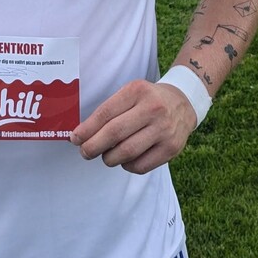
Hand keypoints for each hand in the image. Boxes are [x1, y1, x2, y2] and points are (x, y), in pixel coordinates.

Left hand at [70, 79, 195, 173]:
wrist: (183, 103)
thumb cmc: (147, 100)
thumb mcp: (130, 93)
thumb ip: (109, 111)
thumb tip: (82, 135)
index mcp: (137, 91)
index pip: (105, 113)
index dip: (87, 129)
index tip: (75, 138)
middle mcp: (153, 108)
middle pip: (114, 133)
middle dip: (93, 146)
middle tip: (85, 152)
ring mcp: (164, 129)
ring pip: (127, 152)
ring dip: (109, 158)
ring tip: (106, 156)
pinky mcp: (172, 148)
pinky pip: (141, 165)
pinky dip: (127, 166)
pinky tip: (125, 159)